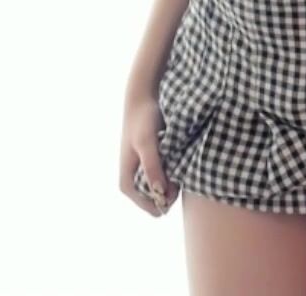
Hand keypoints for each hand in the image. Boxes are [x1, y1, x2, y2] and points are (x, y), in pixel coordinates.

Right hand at [120, 96, 178, 217]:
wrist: (144, 98)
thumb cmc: (142, 121)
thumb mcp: (147, 144)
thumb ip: (152, 167)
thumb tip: (159, 195)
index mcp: (126, 180)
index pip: (149, 207)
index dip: (164, 202)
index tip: (174, 188)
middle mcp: (134, 180)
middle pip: (159, 200)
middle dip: (171, 191)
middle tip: (178, 172)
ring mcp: (145, 172)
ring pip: (165, 189)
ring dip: (175, 181)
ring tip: (178, 161)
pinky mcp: (154, 163)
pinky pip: (168, 177)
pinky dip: (176, 173)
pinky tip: (179, 159)